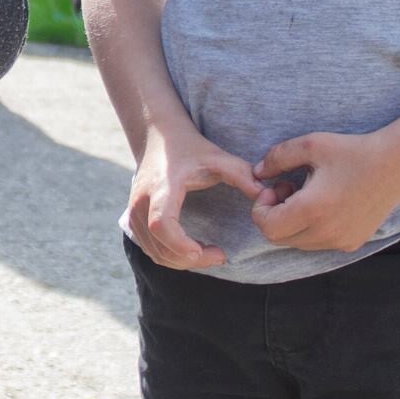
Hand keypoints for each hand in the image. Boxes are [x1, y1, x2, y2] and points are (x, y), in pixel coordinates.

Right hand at [129, 125, 263, 269]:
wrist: (159, 137)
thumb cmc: (190, 149)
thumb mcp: (218, 157)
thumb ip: (242, 175)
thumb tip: (266, 197)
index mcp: (162, 187)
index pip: (162, 224)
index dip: (180, 244)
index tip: (202, 251)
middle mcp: (142, 202)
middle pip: (159, 245)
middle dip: (189, 259)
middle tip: (220, 256)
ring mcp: (134, 212)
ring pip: (155, 252)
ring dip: (182, 261)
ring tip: (210, 254)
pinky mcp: (134, 220)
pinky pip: (151, 249)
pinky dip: (172, 257)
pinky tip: (194, 250)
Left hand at [251, 130, 399, 253]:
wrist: (398, 164)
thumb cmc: (354, 151)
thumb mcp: (311, 145)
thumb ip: (277, 158)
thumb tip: (257, 173)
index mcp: (312, 210)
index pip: (267, 228)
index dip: (261, 208)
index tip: (275, 187)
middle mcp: (326, 233)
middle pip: (279, 238)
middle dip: (275, 215)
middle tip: (290, 189)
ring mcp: (340, 241)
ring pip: (298, 243)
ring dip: (293, 223)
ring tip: (309, 195)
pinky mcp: (352, 243)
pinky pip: (318, 243)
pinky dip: (312, 228)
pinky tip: (326, 205)